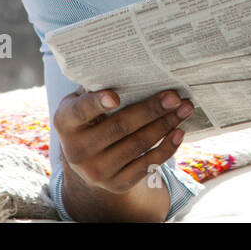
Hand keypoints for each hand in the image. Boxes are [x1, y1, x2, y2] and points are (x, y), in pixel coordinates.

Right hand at [53, 87, 193, 195]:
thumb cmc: (89, 118)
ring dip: (165, 125)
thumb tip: (128, 65)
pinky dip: (166, 148)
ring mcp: (96, 171)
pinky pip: (146, 165)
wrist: (87, 161)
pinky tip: (178, 132)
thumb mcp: (81, 102)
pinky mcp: (117, 184)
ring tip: (184, 109)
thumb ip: (96, 87)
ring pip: (137, 145)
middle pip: (120, 127)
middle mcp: (77, 150)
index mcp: (65, 123)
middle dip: (151, 110)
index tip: (115, 96)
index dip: (97, 103)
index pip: (81, 111)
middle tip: (174, 96)